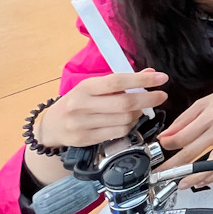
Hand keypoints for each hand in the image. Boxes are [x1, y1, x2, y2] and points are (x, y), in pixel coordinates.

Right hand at [36, 69, 168, 148]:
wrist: (51, 126)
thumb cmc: (77, 101)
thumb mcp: (94, 86)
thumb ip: (122, 81)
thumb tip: (151, 74)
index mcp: (85, 87)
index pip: (117, 81)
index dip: (142, 80)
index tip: (161, 78)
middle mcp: (81, 105)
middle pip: (124, 103)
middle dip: (148, 99)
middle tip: (161, 96)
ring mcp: (82, 124)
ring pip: (124, 120)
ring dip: (138, 114)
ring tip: (139, 109)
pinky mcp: (85, 139)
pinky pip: (118, 132)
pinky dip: (129, 126)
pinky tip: (129, 120)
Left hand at [157, 78, 212, 188]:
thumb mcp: (202, 102)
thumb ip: (183, 119)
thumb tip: (167, 134)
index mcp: (209, 117)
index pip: (183, 136)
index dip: (168, 144)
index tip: (161, 146)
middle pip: (192, 153)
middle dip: (174, 166)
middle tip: (162, 172)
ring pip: (211, 165)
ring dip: (194, 177)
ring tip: (182, 184)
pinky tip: (203, 181)